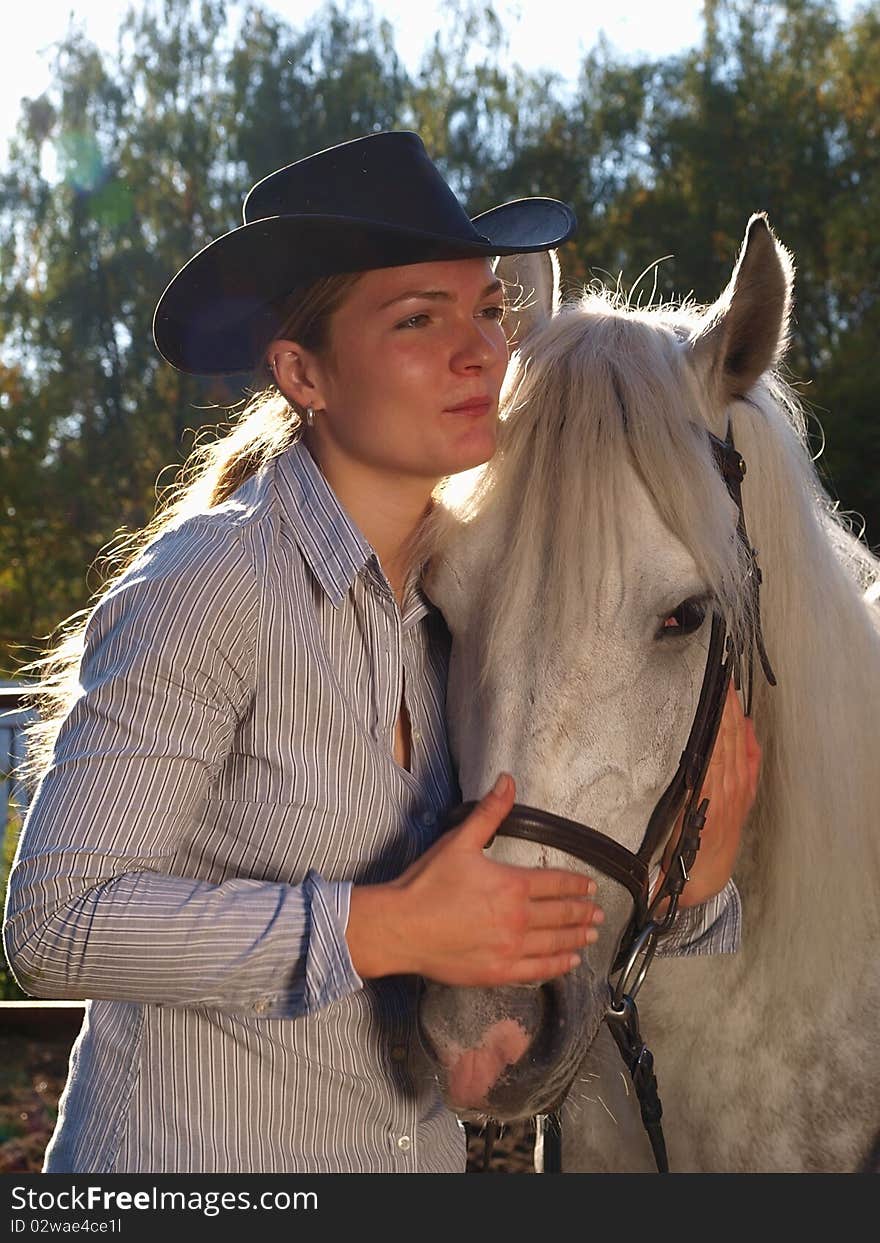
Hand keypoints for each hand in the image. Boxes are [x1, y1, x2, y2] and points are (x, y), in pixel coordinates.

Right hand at [346, 773, 603, 985]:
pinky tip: (569, 962)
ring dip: (577, 938)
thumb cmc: (428, 884)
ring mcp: (510, 949)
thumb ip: (489, 813)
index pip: (555, 884)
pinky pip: (537, 970)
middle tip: (598, 912)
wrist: (401, 927)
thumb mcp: (459, 841)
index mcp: (512, 885)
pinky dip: (558, 965)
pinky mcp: (498, 972)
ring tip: (591, 935)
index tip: (589, 887)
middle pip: (560, 915)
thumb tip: (507, 781)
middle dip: (582, 912)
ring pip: (554, 943)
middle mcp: (518, 919)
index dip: (576, 885)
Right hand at [656, 682, 760, 909]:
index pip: (715, 741)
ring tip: (731, 692)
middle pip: (728, 738)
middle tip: (723, 680)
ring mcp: (738, 792)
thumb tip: (691, 753)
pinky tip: (746, 725)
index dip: (717, 714)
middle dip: (727, 708)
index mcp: (709, 788)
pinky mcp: (743, 798)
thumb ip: (687, 786)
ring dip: (735, 718)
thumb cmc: (687, 846)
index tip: (714, 688)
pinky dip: (748, 742)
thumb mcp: (678, 815)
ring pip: (738, 746)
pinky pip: (749, 764)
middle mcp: (726, 787)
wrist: (705, 876)